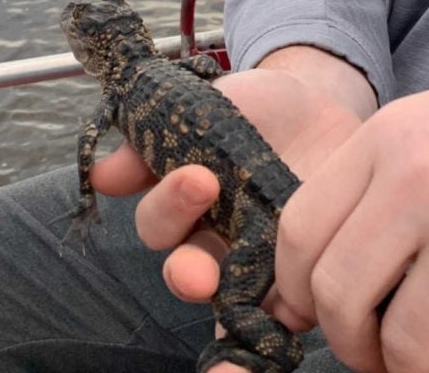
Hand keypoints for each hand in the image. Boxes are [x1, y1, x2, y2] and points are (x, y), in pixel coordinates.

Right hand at [91, 54, 367, 372]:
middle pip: (186, 272)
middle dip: (186, 272)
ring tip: (229, 294)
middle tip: (202, 263)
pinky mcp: (304, 277)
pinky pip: (284, 318)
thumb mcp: (210, 104)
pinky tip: (286, 314)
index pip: (159, 224)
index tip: (197, 178)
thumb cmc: (259, 106)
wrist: (326, 101)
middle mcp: (216, 240)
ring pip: (227, 305)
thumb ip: (159, 132)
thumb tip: (102, 175)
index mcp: (187, 202)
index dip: (169, 208)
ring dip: (224, 311)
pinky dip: (274, 328)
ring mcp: (259, 263)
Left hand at [274, 37, 428, 372]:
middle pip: (337, 294)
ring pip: (403, 346)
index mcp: (388, 139)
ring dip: (409, 369)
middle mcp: (421, 183)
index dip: (293, 288)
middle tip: (372, 350)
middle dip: (347, 341)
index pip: (299, 230)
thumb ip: (365, 192)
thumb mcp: (424, 128)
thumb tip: (299, 292)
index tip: (308, 312)